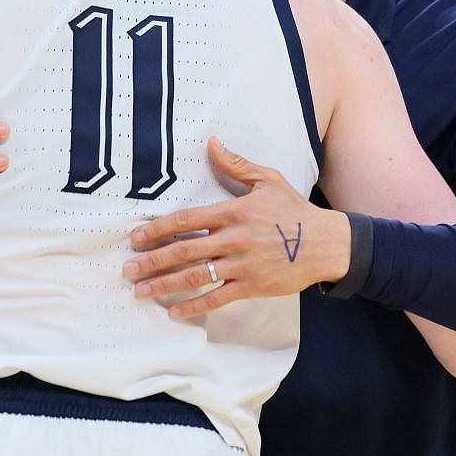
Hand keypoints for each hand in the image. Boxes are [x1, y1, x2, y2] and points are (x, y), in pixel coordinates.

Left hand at [122, 137, 349, 318]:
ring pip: (196, 276)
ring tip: (141, 291)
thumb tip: (211, 143)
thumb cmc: (294, 210)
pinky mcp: (252, 285)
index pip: (186, 221)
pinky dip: (195, 305)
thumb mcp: (268, 180)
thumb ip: (236, 165)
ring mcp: (242, 264)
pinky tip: (174, 311)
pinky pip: (218, 297)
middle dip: (152, 261)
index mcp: (233, 211)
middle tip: (128, 269)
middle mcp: (234, 238)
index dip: (158, 229)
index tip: (136, 238)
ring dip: (165, 285)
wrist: (327, 242)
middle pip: (184, 251)